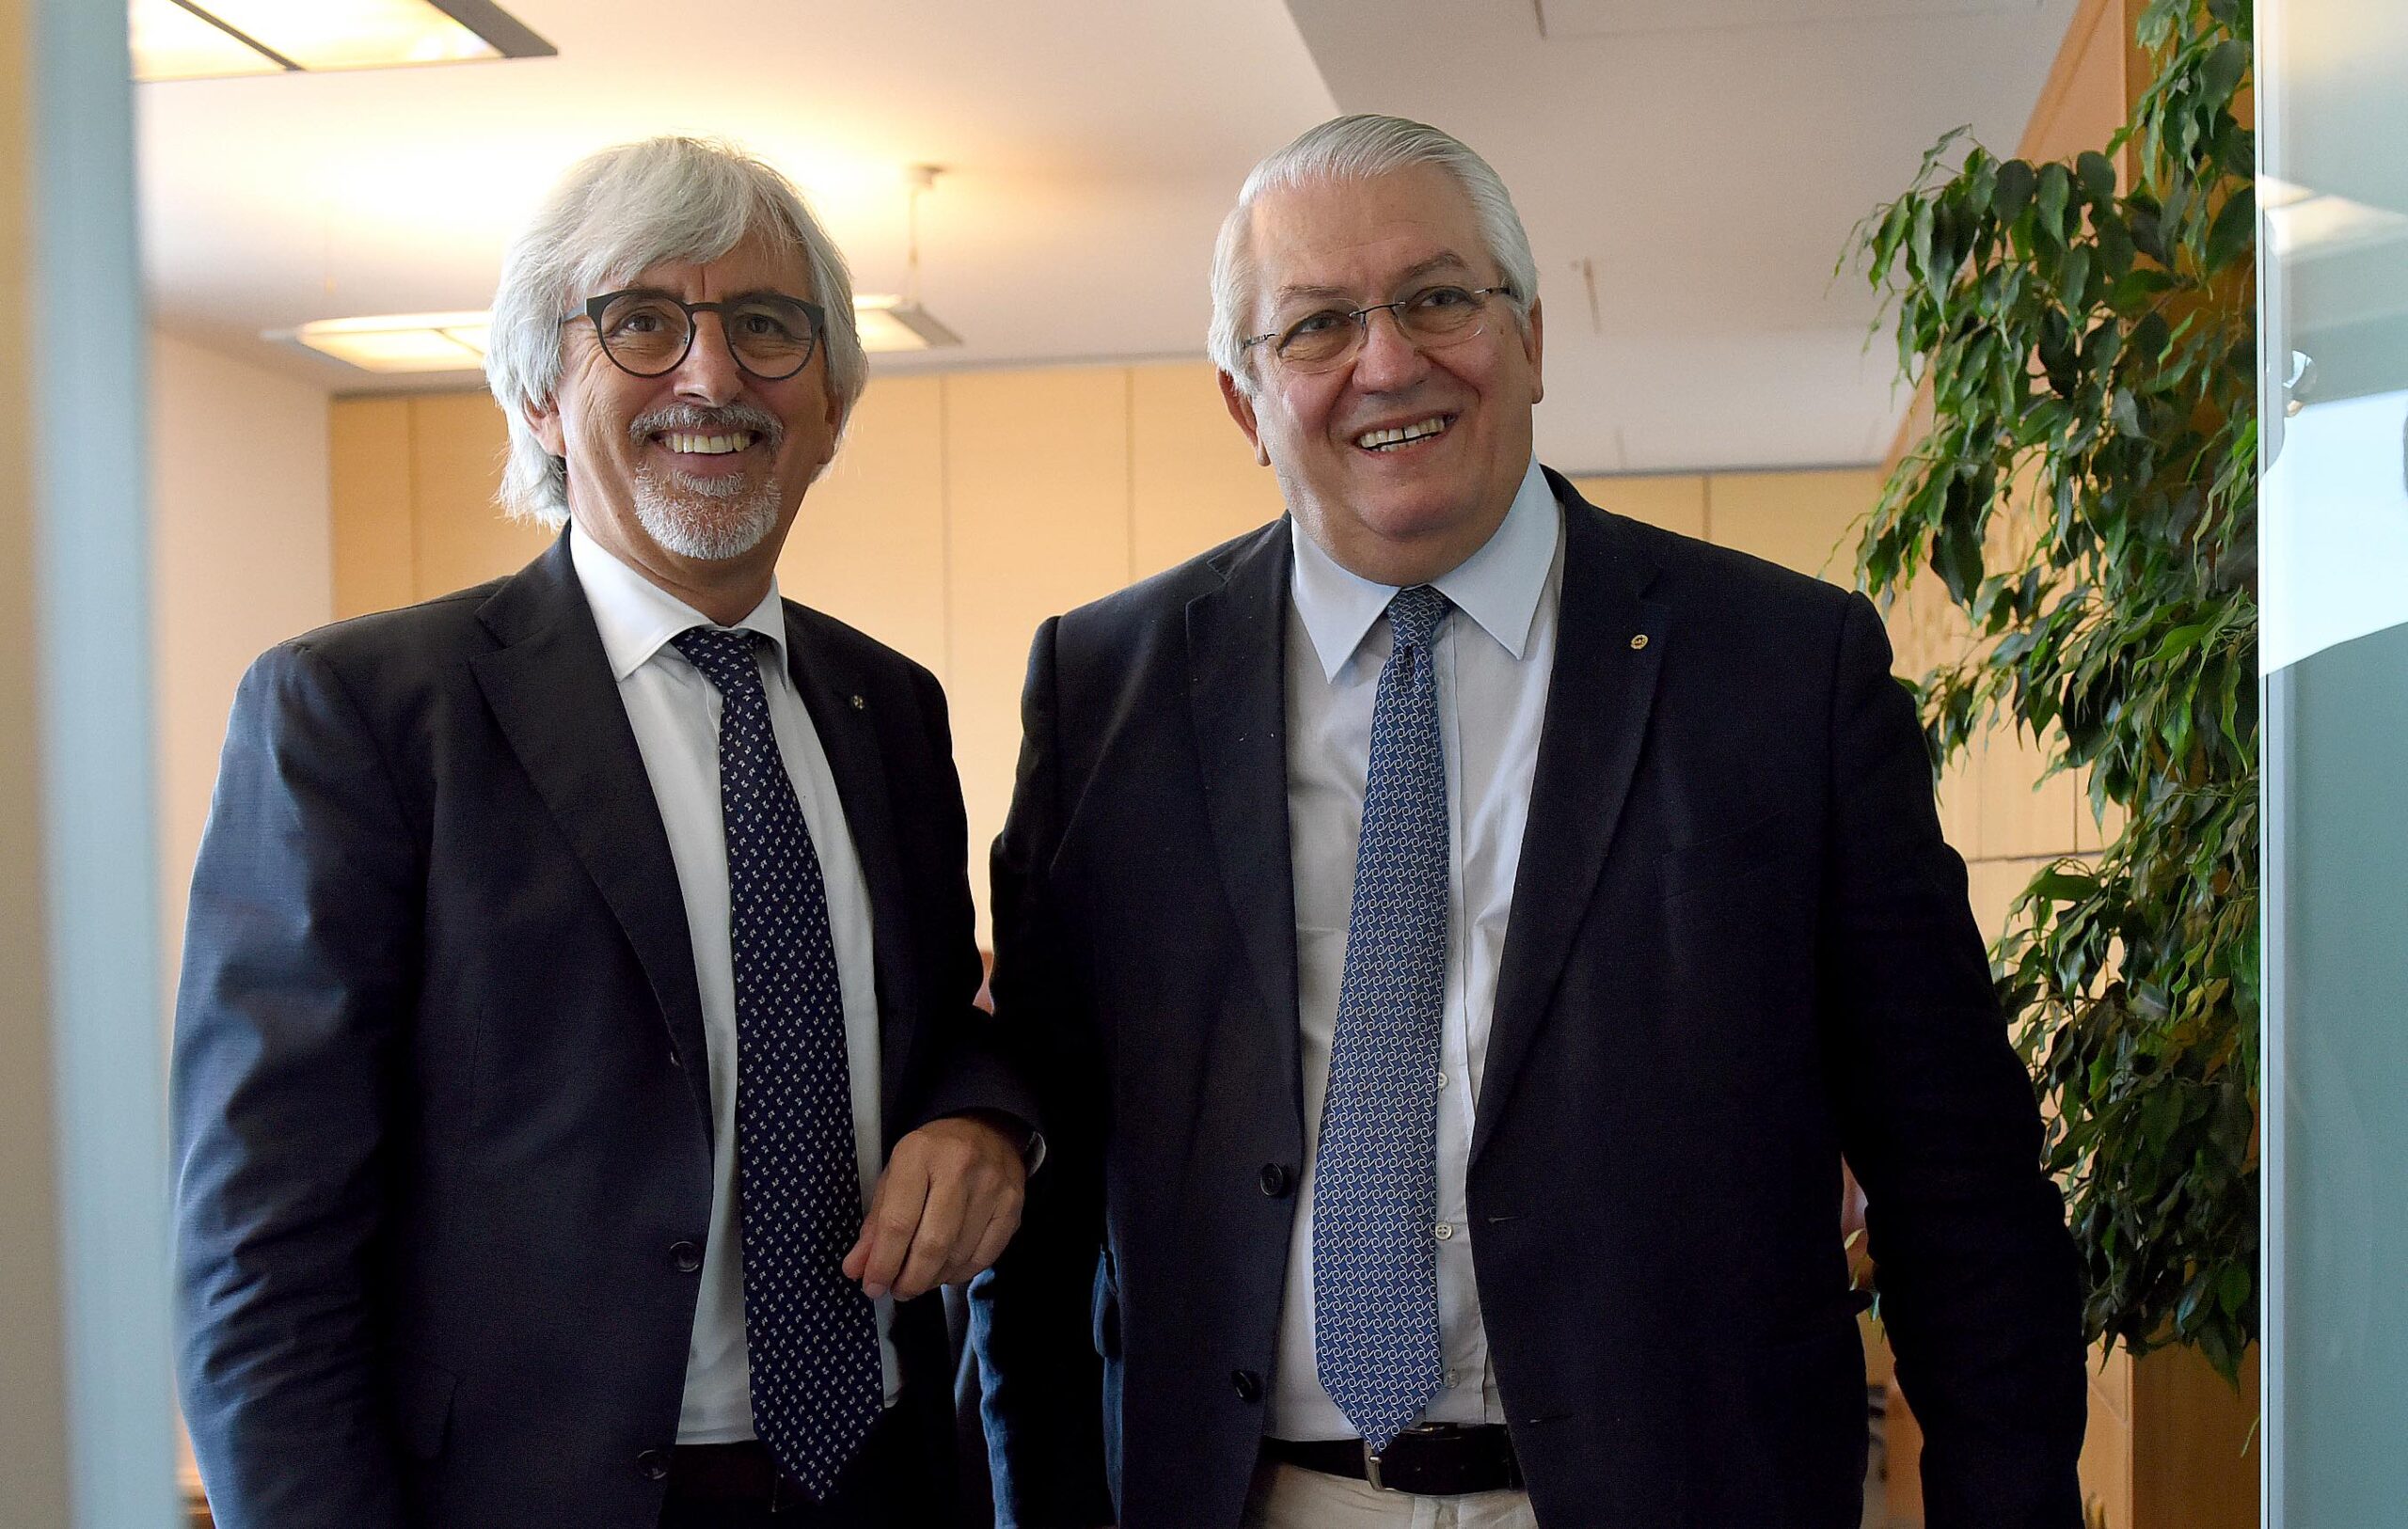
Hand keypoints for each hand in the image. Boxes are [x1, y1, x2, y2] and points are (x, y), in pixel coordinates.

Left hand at [842, 1113, 1027, 1300]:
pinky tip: (946, 1270)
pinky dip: (960, 1274)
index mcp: (918, 1154)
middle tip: (898, 1290)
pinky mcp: (1012, 1205)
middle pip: (932, 1244)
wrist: (985, 1128)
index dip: (883, 1264)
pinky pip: (984, 1257)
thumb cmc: (931, 1156)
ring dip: (933, 1279)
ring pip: (958, 1256)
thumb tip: (857, 1269)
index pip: (898, 1222)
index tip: (873, 1285)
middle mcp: (959, 1167)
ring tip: (919, 1279)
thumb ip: (874, 1224)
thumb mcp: (894, 1176)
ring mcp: (991, 1186)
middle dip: (910, 1279)